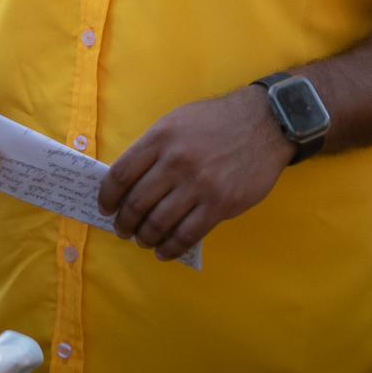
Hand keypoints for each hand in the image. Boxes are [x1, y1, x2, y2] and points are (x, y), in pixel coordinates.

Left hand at [98, 88, 292, 262]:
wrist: (265, 123)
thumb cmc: (217, 122)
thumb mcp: (177, 122)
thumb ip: (153, 148)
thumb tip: (129, 180)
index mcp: (160, 139)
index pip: (120, 175)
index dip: (107, 197)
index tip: (106, 209)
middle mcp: (175, 162)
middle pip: (136, 203)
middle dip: (124, 223)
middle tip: (123, 231)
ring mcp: (198, 185)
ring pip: (159, 223)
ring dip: (145, 237)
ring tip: (143, 241)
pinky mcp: (220, 204)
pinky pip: (187, 234)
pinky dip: (170, 248)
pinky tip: (164, 250)